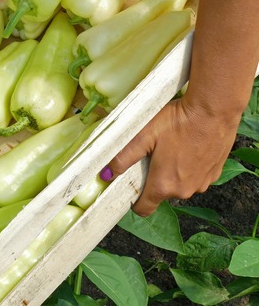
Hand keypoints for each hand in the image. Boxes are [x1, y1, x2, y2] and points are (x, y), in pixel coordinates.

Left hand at [108, 95, 238, 215]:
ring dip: (173, 173)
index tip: (130, 188)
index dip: (134, 202)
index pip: (144, 209)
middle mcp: (185, 190)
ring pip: (180, 185)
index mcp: (164, 185)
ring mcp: (203, 183)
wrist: (214, 111)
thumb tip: (105, 174)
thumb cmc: (177, 122)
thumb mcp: (143, 136)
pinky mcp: (215, 173)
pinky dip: (189, 167)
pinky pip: (196, 177)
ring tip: (171, 148)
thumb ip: (123, 157)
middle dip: (153, 179)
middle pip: (161, 193)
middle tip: (151, 156)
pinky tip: (188, 147)